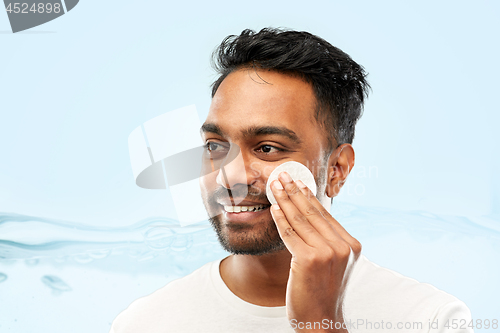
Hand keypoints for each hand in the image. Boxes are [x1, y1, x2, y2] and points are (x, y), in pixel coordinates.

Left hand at [270, 171, 361, 332]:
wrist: (320, 320)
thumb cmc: (322, 292)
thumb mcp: (333, 263)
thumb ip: (327, 240)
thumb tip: (310, 213)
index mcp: (352, 245)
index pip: (326, 215)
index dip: (310, 196)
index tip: (299, 182)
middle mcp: (342, 247)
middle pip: (313, 213)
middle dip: (295, 191)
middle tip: (283, 175)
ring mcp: (327, 253)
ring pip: (300, 220)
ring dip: (285, 199)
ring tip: (275, 185)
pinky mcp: (308, 260)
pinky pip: (290, 234)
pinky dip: (280, 219)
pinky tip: (274, 207)